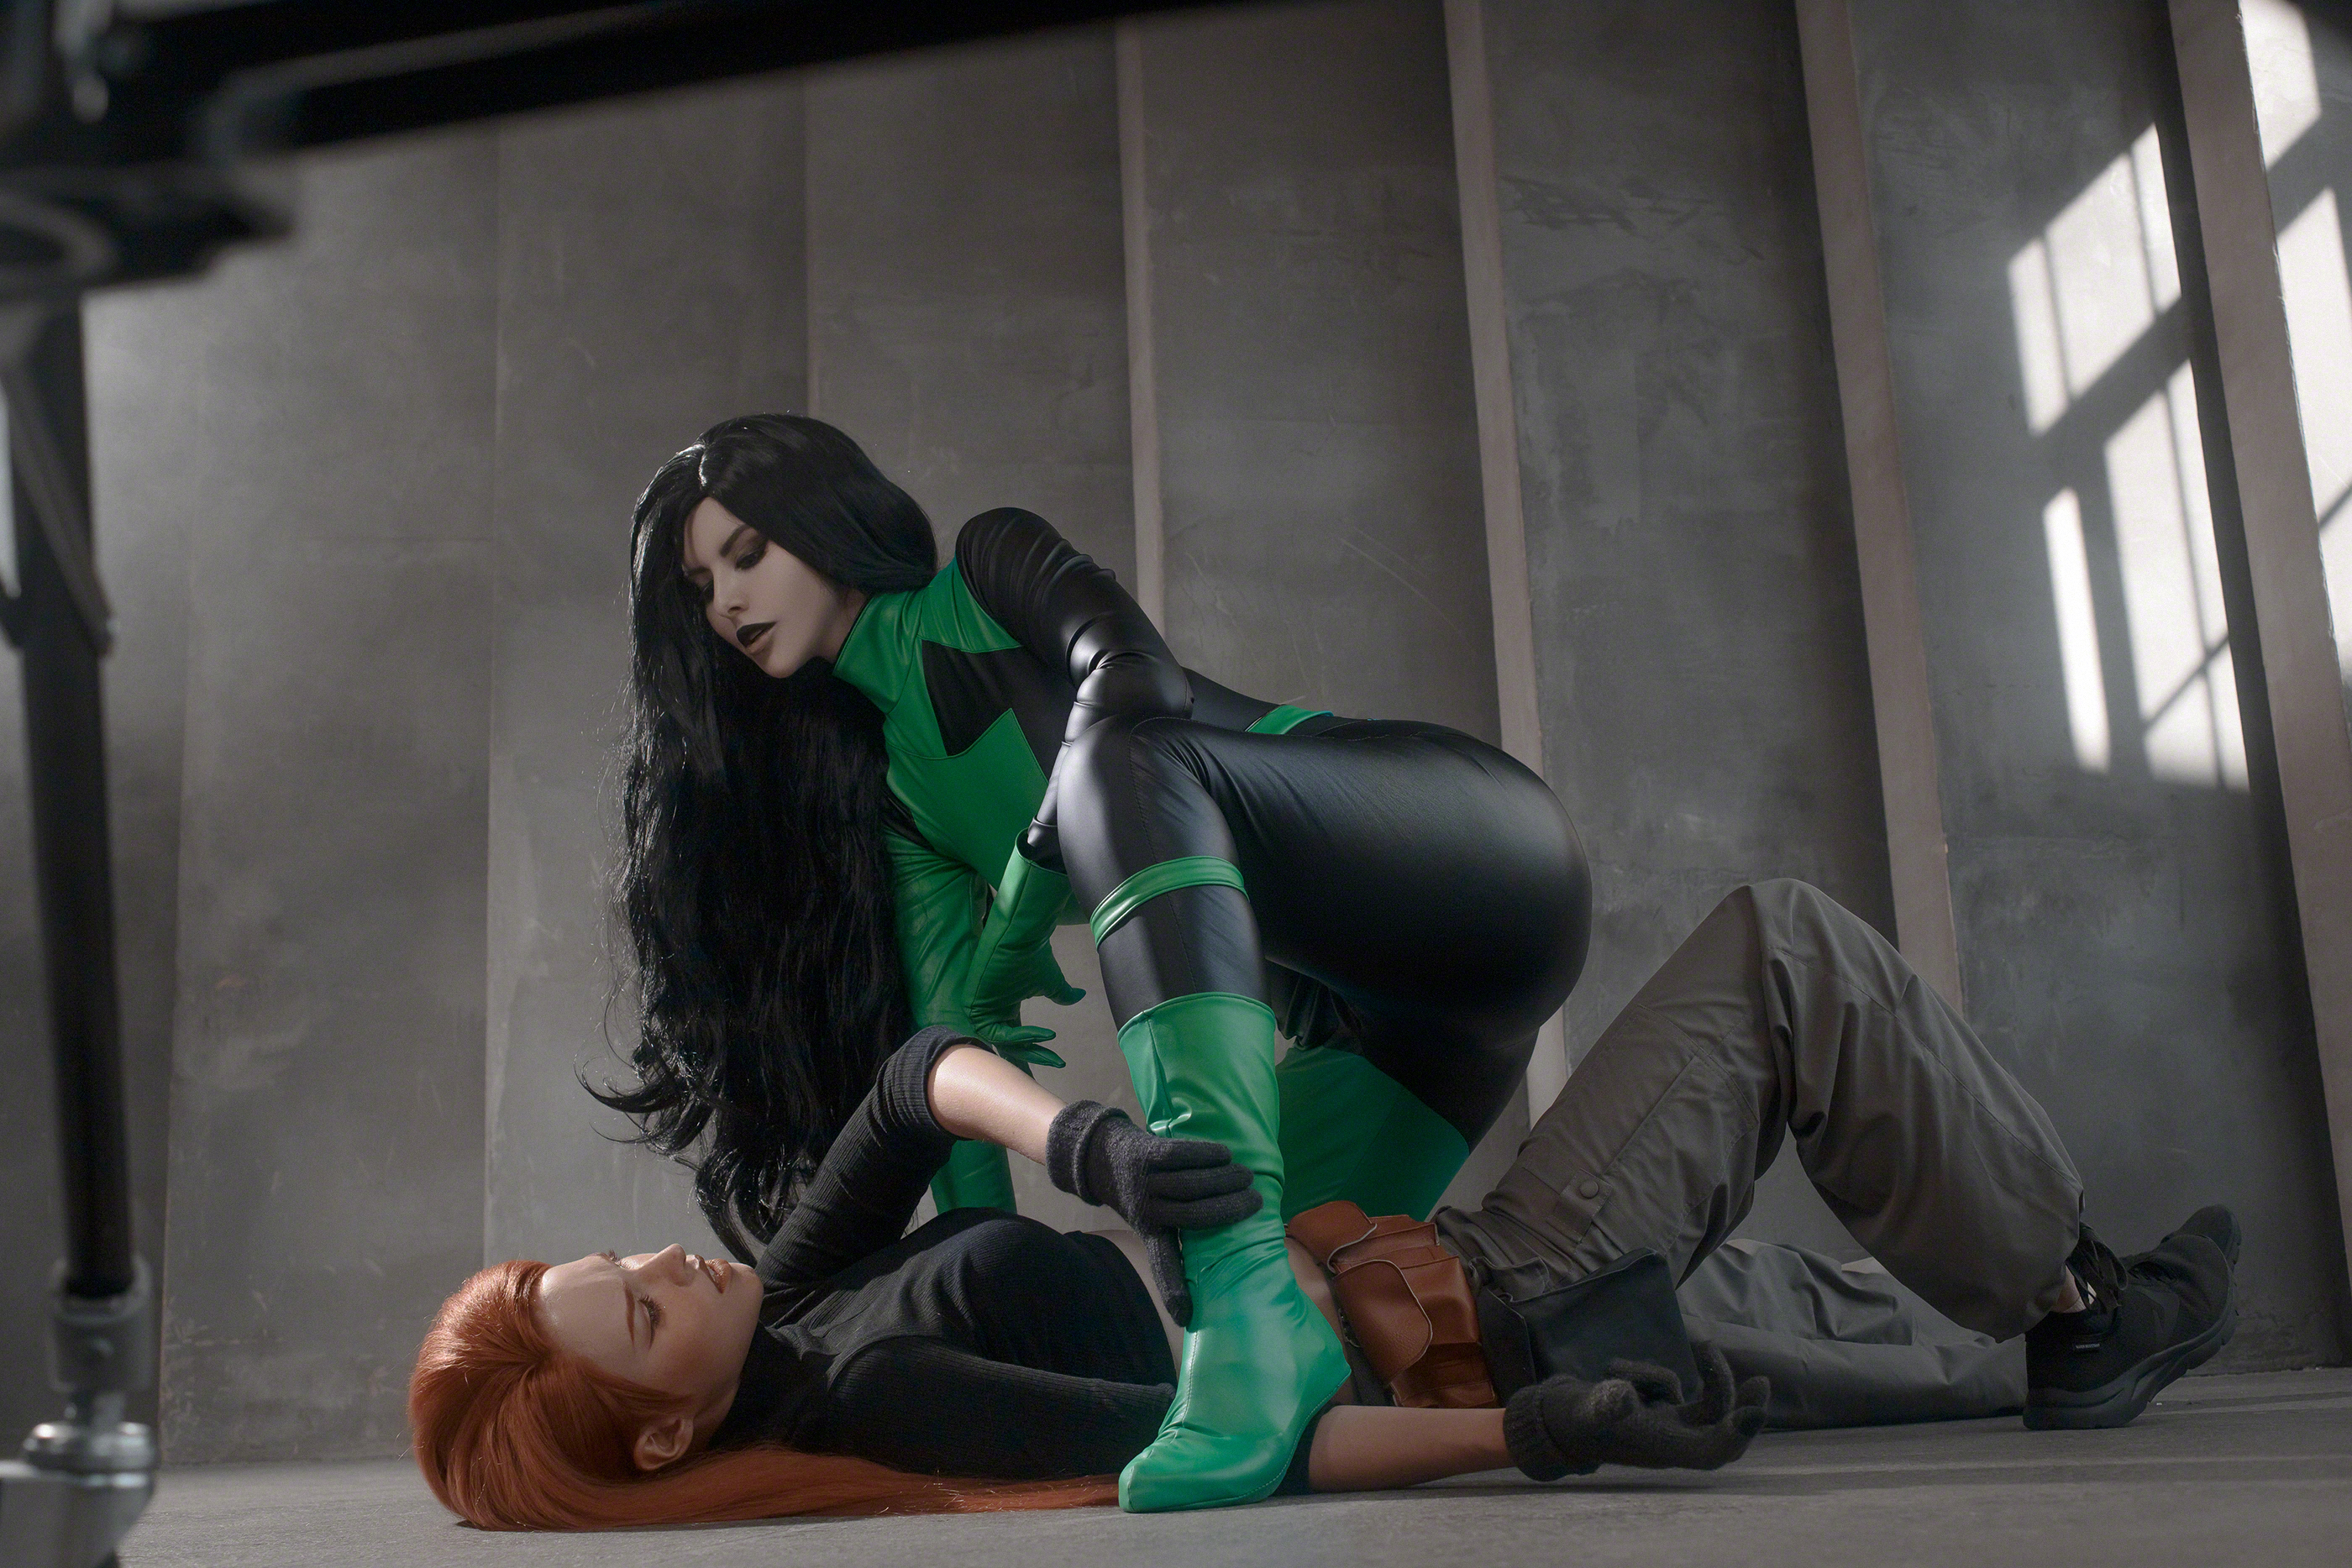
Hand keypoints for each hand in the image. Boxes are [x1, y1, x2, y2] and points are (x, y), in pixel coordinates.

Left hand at [966, 846, 1083, 1068]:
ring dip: (1029, 1050)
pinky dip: (1021, 1036)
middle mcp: (991, 1011)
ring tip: (1053, 1055)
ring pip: (1002, 1043)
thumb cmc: (1033, 955)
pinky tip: (1044, 1035)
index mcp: (1004, 1008)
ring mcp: (981, 1009)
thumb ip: (1061, 995)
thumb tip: (1080, 996)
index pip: (1013, 1040)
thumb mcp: (1050, 982)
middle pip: (1007, 1046)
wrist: (1022, 935)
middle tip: (1054, 1068)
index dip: (1031, 1055)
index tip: (1054, 1066)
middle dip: (1031, 1060)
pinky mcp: (975, 1005)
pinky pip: (997, 1032)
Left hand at [1046, 1100, 1260, 1325]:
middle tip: (1257, 1200)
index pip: (1162, 1263)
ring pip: (1189, 1183)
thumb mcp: (1149, 1215)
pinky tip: (1225, 1155)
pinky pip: (1180, 1155)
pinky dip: (1206, 1155)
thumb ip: (1176, 1227)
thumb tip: (1226, 1239)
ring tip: (1246, 1175)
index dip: (1173, 1288)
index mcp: (1149, 1230)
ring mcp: (1144, 1181)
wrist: (1099, 1156)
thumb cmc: (1138, 1189)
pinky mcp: (1146, 1153)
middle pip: (1193, 1214)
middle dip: (1230, 1208)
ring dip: (1224, 1179)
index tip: (1187, 1315)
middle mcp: (1146, 1209)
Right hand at [1502, 1343, 1767, 1479]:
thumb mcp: (1587, 1410)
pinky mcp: (1659, 1409)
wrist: (1556, 1420)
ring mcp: (1668, 1424)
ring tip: (1649, 1360)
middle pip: (1720, 1426)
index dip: (1738, 1434)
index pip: (1713, 1450)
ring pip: (1703, 1403)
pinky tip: (1619, 1374)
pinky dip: (1657, 1374)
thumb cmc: (1575, 1421)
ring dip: (1698, 1375)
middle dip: (1741, 1404)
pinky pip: (1676, 1389)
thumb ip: (1605, 1404)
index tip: (1754, 1412)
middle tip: (1761, 1381)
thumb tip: (1625, 1396)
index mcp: (1663, 1449)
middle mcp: (1672, 1439)